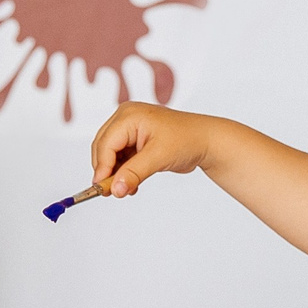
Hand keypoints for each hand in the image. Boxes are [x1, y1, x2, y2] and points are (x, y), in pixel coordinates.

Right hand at [92, 103, 215, 197]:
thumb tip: (115, 189)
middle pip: (103, 148)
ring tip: (127, 188)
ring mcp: (129, 129)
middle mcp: (126, 118)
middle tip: (112, 192)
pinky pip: (120, 158)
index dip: (102, 167)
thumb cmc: (187, 139)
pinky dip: (123, 172)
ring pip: (110, 155)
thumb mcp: (158, 157)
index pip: (106, 143)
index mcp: (129, 115)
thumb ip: (134, 173)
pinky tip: (132, 184)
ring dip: (116, 174)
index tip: (102, 188)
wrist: (205, 141)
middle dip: (107, 171)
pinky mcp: (135, 140)